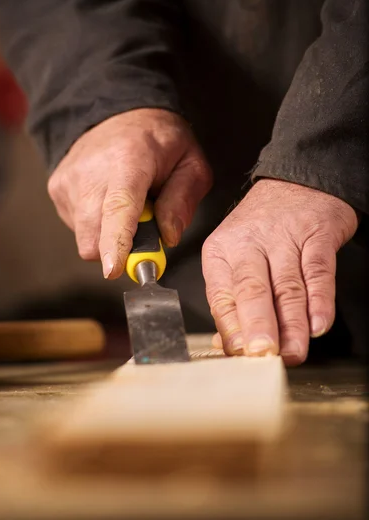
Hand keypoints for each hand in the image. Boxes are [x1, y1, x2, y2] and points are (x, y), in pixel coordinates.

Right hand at [48, 108, 211, 277]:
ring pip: (86, 237)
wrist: (119, 113)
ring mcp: (68, 180)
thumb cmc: (159, 141)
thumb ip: (183, 200)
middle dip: (119, 249)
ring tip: (126, 204)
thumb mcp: (191, 163)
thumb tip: (168, 237)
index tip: (114, 269)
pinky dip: (96, 224)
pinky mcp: (56, 188)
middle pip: (95, 234)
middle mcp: (91, 170)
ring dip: (108, 233)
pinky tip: (107, 200)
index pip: (118, 206)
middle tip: (145, 227)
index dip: (116, 242)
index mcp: (129, 160)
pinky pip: (77, 228)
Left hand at [202, 179, 358, 365]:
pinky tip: (318, 324)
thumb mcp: (236, 256)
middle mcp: (249, 244)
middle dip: (257, 327)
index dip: (230, 330)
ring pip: (286, 287)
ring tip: (293, 352)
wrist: (296, 184)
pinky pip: (317, 272)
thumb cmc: (262, 228)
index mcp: (221, 252)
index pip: (221, 297)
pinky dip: (320, 300)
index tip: (239, 356)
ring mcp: (284, 239)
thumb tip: (231, 346)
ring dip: (291, 324)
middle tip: (263, 355)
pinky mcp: (316, 236)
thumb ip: (234, 300)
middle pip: (251, 290)